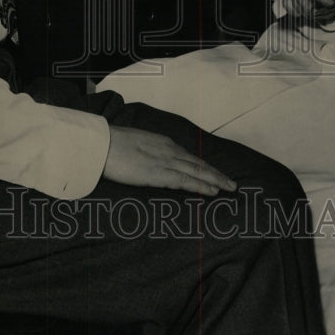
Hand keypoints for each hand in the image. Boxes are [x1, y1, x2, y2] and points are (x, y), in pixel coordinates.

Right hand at [103, 126, 237, 195]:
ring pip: (197, 171)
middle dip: (216, 173)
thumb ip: (146, 151)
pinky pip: (186, 181)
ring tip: (229, 188)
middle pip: (198, 163)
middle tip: (232, 183)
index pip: (189, 156)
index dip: (203, 166)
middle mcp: (169, 150)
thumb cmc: (112, 145)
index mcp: (162, 143)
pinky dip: (202, 186)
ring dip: (215, 180)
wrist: (102, 144)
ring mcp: (166, 162)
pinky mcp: (160, 174)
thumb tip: (148, 159)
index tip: (215, 172)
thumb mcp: (134, 144)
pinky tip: (213, 191)